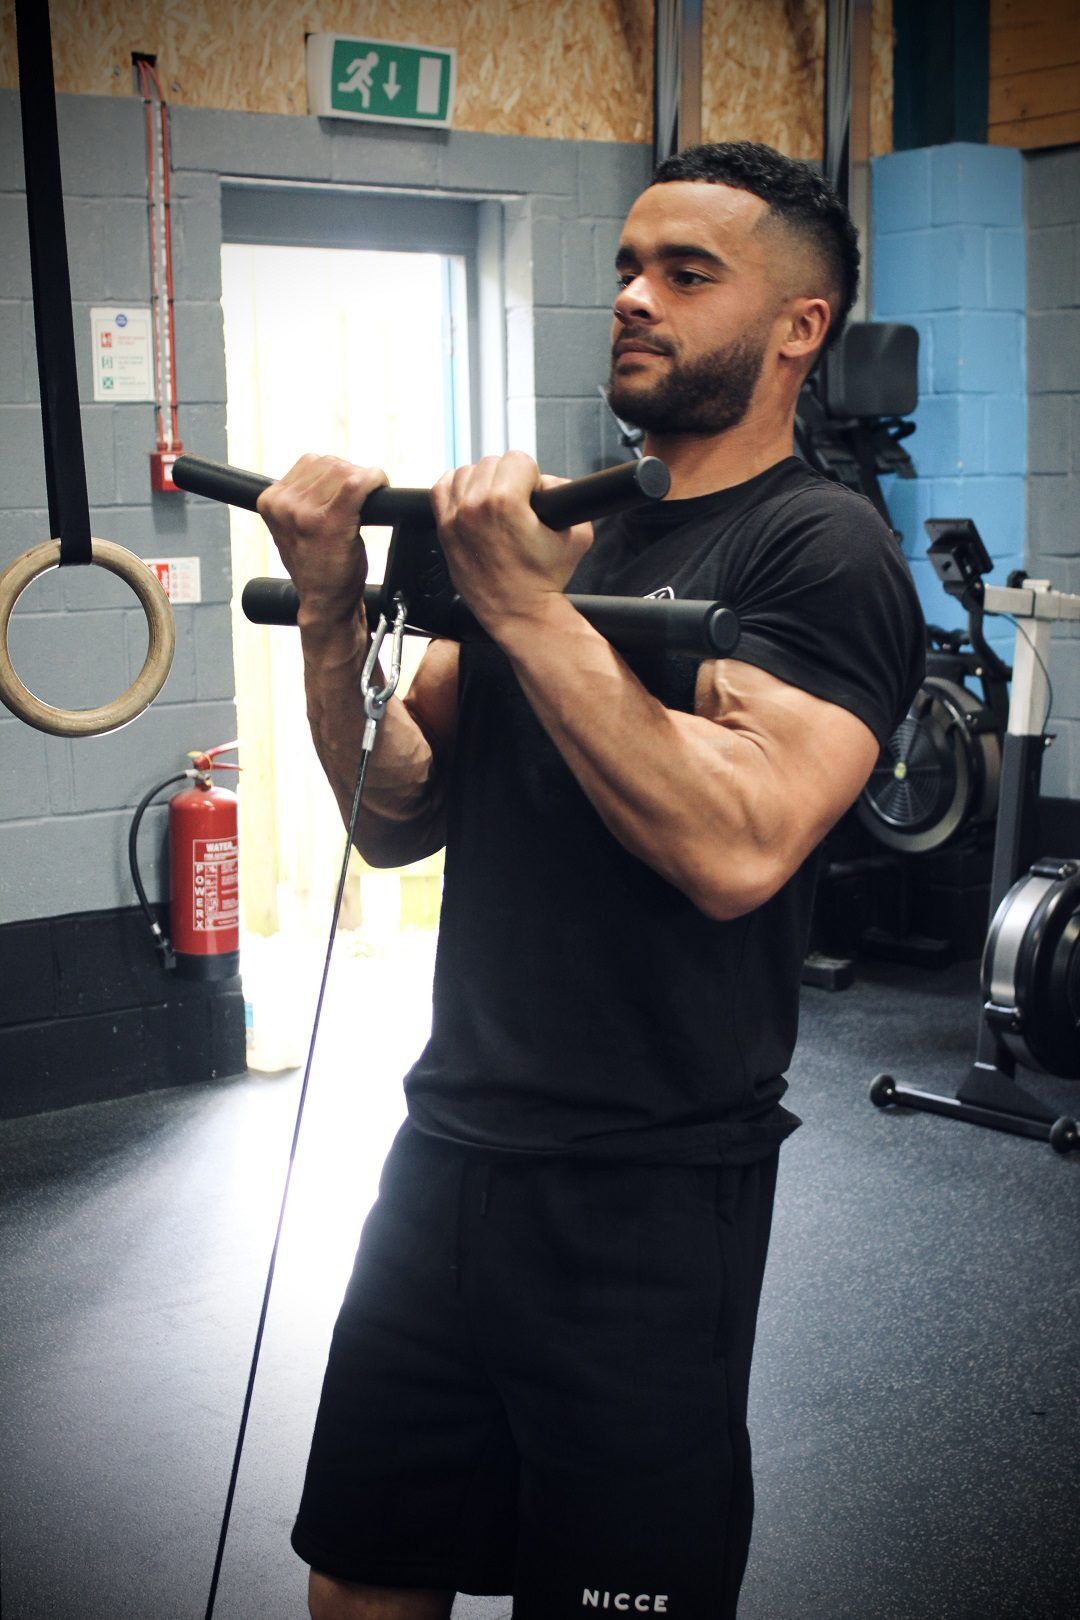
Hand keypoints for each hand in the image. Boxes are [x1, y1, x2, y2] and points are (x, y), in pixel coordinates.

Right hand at [255, 454, 387, 626]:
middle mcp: (282, 504)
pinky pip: (357, 483)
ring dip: (363, 480)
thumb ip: (302, 499)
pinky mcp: (329, 521)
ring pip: (344, 471)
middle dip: (351, 477)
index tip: (349, 488)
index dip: (336, 473)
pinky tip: (379, 488)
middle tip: (362, 499)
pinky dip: (373, 481)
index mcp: (270, 502)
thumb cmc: (318, 567)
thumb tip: (331, 470)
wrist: (325, 604)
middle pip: (329, 464)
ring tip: (367, 502)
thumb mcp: (294, 528)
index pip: (309, 463)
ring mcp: (303, 512)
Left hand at [429, 450, 591, 635]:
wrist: (520, 613)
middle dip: (509, 481)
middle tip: (518, 507)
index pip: (519, 459)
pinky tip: (472, 502)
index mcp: (504, 503)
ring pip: (467, 471)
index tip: (534, 500)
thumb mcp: (577, 535)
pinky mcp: (444, 529)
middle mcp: (474, 507)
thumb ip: (565, 494)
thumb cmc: (544, 580)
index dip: (532, 479)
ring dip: (483, 483)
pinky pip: (442, 487)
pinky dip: (457, 489)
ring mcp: (455, 518)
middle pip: (492, 462)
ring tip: (496, 506)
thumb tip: (546, 480)